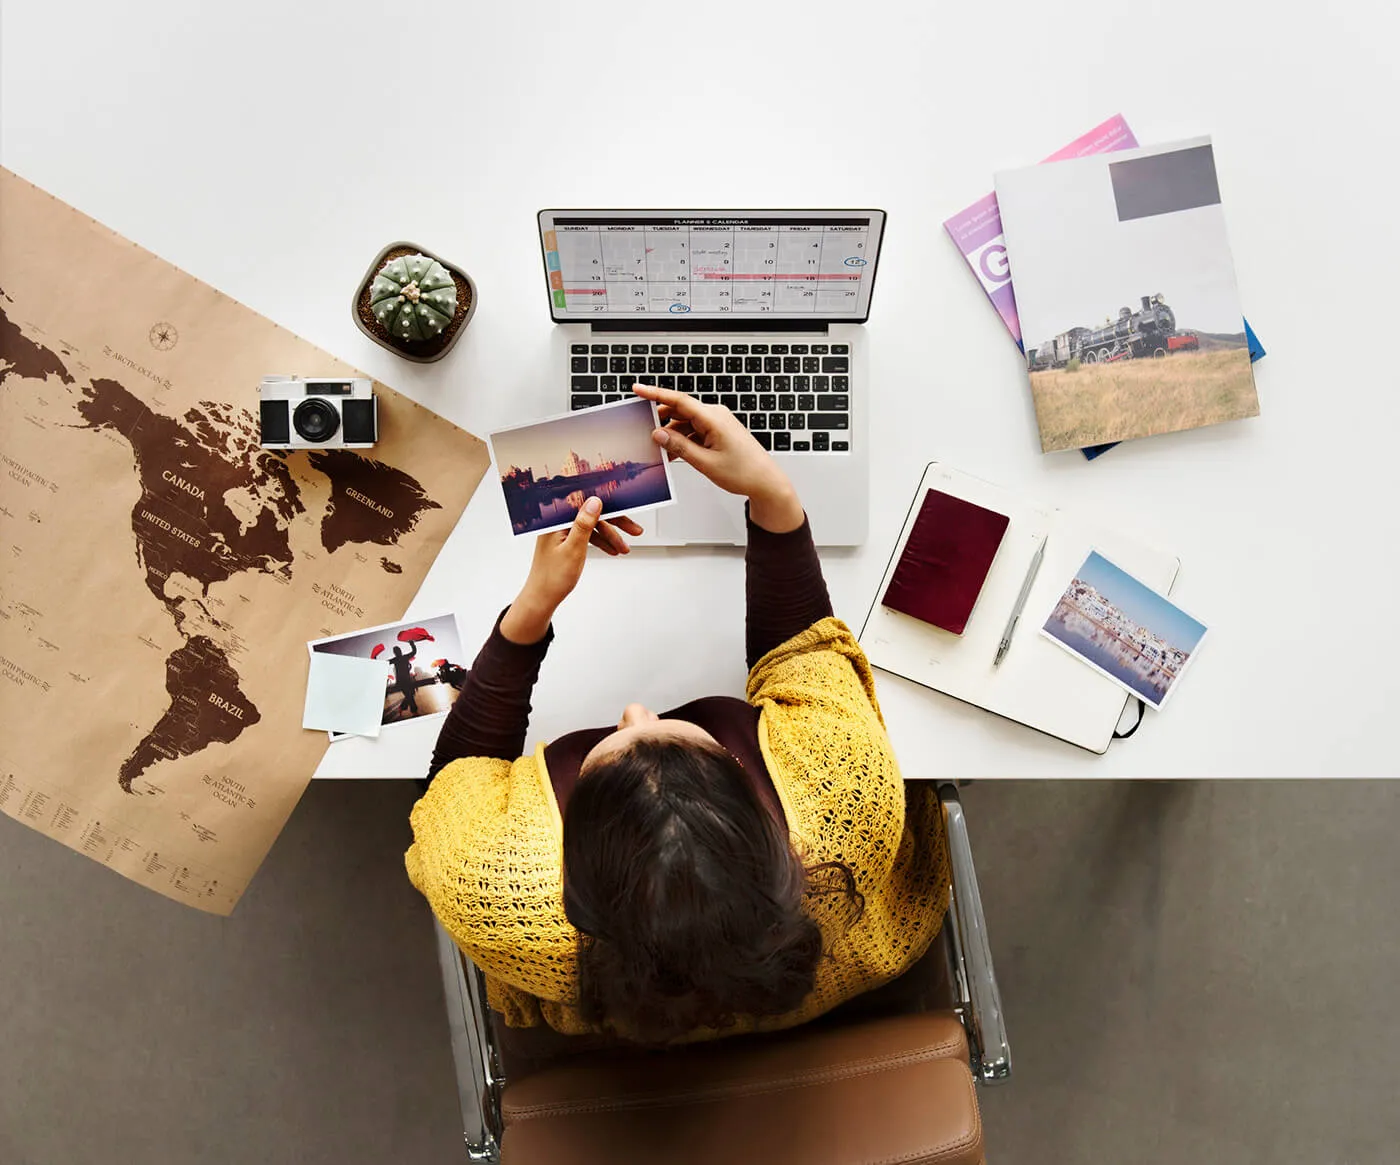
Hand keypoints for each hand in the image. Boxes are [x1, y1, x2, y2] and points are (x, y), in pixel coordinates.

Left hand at [500, 498, 642, 643]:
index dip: (608, 506)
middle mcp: (558, 523)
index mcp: (556, 521)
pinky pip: (586, 536)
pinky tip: (611, 550)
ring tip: (624, 548)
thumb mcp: (573, 549)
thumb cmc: (552, 578)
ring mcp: (561, 532)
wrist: (542, 598)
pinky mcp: (565, 540)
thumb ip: (584, 524)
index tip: (625, 509)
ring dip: (610, 536)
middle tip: (634, 530)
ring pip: (592, 527)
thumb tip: (594, 502)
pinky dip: (600, 542)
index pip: (586, 505)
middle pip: (591, 515)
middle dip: (614, 524)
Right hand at [632, 382, 803, 532]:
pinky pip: (694, 431)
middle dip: (661, 421)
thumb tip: (659, 435)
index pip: (679, 400)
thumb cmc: (744, 472)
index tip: (638, 389)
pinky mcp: (718, 431)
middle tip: (644, 432)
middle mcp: (715, 415)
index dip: (655, 394)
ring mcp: (717, 423)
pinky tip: (674, 454)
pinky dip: (683, 441)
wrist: (765, 481)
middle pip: (679, 411)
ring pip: (685, 424)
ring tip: (661, 452)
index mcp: (713, 418)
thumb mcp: (706, 462)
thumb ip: (680, 447)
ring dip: (672, 436)